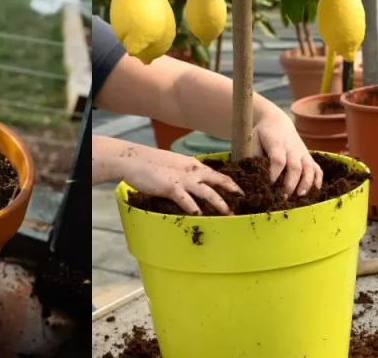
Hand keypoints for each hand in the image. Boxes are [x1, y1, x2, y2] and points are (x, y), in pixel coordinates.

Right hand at [120, 144, 242, 214]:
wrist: (133, 159)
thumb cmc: (150, 163)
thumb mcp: (173, 165)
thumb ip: (185, 173)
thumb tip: (192, 184)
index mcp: (193, 165)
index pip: (216, 174)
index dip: (230, 182)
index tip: (240, 191)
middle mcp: (192, 171)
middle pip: (218, 181)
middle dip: (232, 191)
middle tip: (244, 202)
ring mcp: (183, 180)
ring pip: (207, 192)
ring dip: (220, 204)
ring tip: (229, 214)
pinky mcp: (171, 188)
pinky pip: (187, 201)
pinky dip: (195, 209)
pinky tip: (200, 218)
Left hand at [251, 110, 322, 196]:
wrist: (276, 121)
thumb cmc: (262, 134)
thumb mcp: (253, 141)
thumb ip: (254, 157)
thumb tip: (253, 176)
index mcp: (276, 144)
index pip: (278, 160)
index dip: (275, 173)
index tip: (269, 185)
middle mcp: (292, 148)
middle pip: (295, 166)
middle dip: (290, 183)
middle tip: (284, 197)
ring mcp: (302, 152)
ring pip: (309, 168)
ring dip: (306, 183)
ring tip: (300, 196)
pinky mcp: (308, 155)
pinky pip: (317, 167)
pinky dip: (318, 179)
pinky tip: (315, 191)